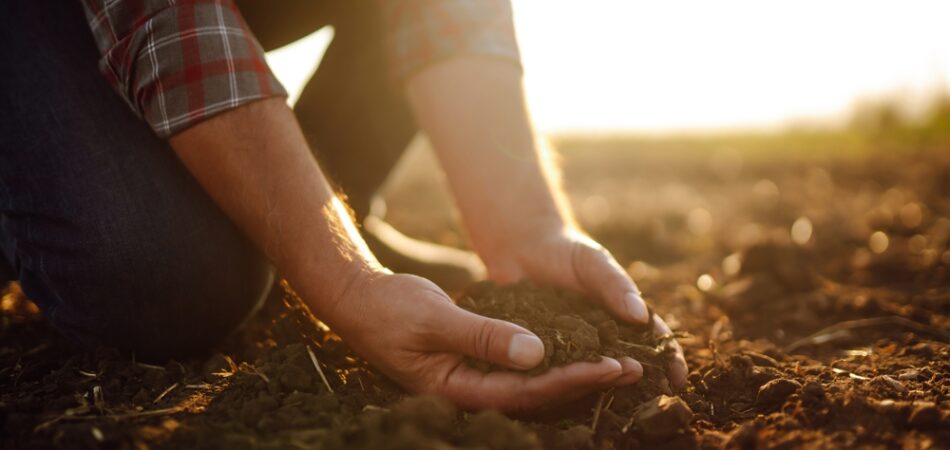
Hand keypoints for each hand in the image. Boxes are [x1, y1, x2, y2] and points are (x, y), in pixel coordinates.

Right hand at [318, 271, 630, 410]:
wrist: (359, 301)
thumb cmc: (390, 310)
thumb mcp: (436, 319)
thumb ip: (484, 337)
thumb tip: (537, 354)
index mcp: (457, 390)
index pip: (527, 392)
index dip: (572, 380)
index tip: (611, 365)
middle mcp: (470, 391)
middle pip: (538, 395)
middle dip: (585, 381)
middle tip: (633, 368)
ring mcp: (473, 378)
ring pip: (534, 383)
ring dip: (575, 372)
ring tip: (619, 362)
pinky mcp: (475, 362)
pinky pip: (521, 367)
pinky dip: (552, 358)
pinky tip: (579, 349)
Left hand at [480, 224, 688, 388]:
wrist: (522, 248)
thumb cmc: (566, 251)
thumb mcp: (593, 262)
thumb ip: (615, 285)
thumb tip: (641, 315)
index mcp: (622, 316)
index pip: (652, 341)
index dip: (669, 361)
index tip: (679, 379)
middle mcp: (601, 337)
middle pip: (627, 363)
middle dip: (641, 383)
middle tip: (652, 401)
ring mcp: (573, 347)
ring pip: (592, 373)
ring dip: (603, 386)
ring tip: (614, 401)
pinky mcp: (543, 351)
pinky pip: (555, 369)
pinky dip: (563, 383)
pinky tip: (566, 395)